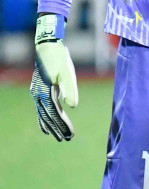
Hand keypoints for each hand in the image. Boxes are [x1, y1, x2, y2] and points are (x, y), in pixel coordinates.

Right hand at [32, 14, 77, 141]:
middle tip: (67, 140)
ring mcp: (36, 93)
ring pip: (43, 115)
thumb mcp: (68, 73)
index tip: (71, 135)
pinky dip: (43, 119)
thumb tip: (72, 106)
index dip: (62, 125)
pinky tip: (46, 128)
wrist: (48, 48)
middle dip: (58, 129)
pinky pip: (40, 109)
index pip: (55, 114)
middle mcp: (38, 95)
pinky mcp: (38, 91)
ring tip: (58, 138)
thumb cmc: (60, 60)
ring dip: (51, 127)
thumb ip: (70, 90)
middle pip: (48, 117)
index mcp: (46, 92)